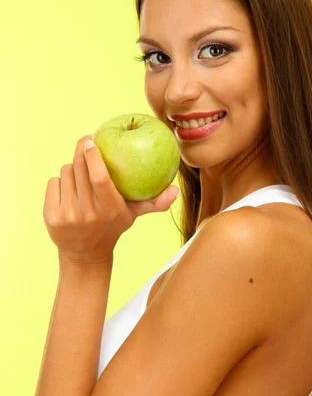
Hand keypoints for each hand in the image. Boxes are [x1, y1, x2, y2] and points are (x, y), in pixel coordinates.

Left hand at [43, 134, 180, 264]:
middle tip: (86, 143)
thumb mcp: (133, 215)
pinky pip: (54, 183)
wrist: (85, 254)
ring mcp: (68, 215)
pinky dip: (61, 183)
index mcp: (110, 210)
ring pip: (65, 173)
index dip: (93, 156)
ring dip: (72, 169)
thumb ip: (155, 202)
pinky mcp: (51, 216)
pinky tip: (69, 190)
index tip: (91, 140)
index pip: (99, 178)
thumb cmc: (112, 227)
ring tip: (81, 176)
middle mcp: (88, 213)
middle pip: (79, 169)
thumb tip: (176, 190)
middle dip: (81, 152)